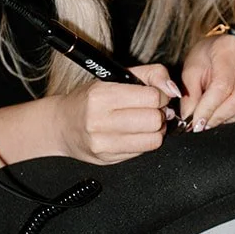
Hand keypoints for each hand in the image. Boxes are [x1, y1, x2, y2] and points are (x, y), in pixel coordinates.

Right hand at [51, 64, 178, 162]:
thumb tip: (174, 89)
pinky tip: (134, 134)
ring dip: (156, 131)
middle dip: (159, 114)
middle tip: (152, 111)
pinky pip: (142, 152)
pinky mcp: (108, 159)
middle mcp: (99, 121)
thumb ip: (150, 75)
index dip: (161, 96)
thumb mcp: (115, 77)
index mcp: (102, 96)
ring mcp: (103, 143)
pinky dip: (145, 142)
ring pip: (153, 140)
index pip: (152, 97)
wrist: (61, 125)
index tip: (156, 96)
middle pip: (154, 120)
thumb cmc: (90, 99)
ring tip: (146, 123)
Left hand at [180, 33, 234, 130]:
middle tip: (204, 124)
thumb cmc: (205, 58)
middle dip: (220, 116)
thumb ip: (190, 96)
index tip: (197, 123)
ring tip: (217, 115)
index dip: (209, 108)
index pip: (222, 85)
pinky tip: (231, 111)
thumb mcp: (190, 72)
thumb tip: (190, 120)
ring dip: (233, 116)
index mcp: (228, 47)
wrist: (218, 50)